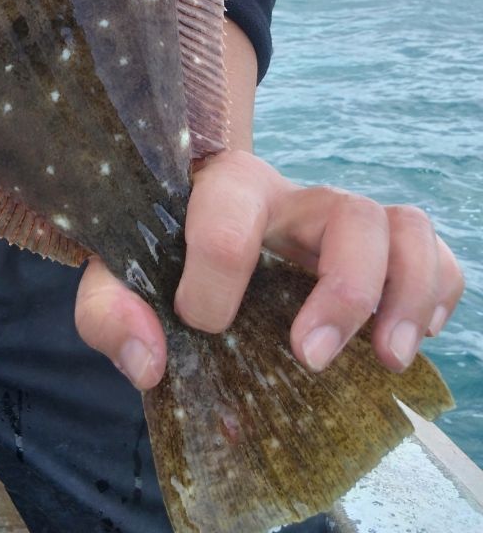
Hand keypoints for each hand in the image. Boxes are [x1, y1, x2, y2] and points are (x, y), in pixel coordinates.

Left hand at [75, 149, 463, 389]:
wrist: (193, 221)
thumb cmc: (160, 249)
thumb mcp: (117, 271)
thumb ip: (110, 310)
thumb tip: (149, 362)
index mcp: (226, 186)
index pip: (228, 217)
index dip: (212, 283)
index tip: (201, 325)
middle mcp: (295, 196)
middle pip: (349, 213)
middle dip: (343, 290)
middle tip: (311, 356)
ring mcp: (341, 220)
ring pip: (403, 225)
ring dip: (407, 294)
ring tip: (386, 358)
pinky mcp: (377, 250)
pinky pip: (434, 254)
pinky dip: (437, 293)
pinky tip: (407, 339)